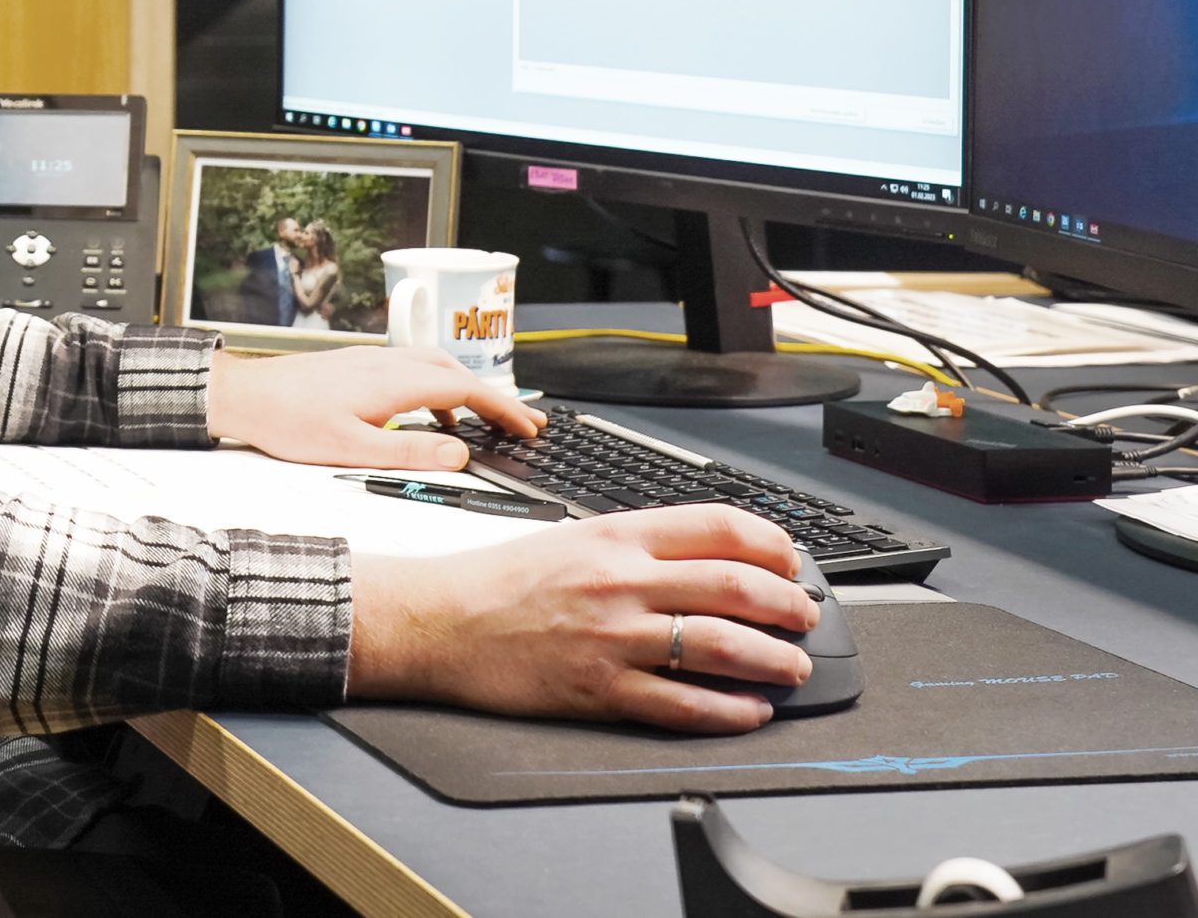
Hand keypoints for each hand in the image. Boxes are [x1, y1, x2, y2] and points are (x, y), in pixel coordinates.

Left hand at [205, 343, 543, 471]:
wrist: (244, 396)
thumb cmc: (288, 421)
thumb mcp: (350, 449)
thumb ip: (408, 453)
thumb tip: (458, 454)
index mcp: (393, 382)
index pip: (464, 391)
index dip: (502, 409)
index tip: (529, 426)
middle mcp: (387, 364)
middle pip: (458, 373)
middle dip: (494, 398)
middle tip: (522, 423)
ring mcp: (373, 361)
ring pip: (436, 367)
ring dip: (467, 391)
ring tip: (486, 422)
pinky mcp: (359, 366)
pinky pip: (414, 370)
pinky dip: (437, 389)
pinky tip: (431, 417)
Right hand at [348, 506, 817, 733]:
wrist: (436, 621)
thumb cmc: (495, 581)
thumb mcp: (570, 537)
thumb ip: (634, 546)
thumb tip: (703, 561)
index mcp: (616, 535)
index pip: (720, 528)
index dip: (774, 546)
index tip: (791, 563)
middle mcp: (621, 581)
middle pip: (736, 586)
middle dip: (788, 606)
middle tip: (804, 617)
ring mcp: (613, 636)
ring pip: (722, 647)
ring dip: (773, 660)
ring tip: (791, 668)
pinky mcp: (600, 688)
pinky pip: (684, 704)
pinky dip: (729, 712)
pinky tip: (749, 711)